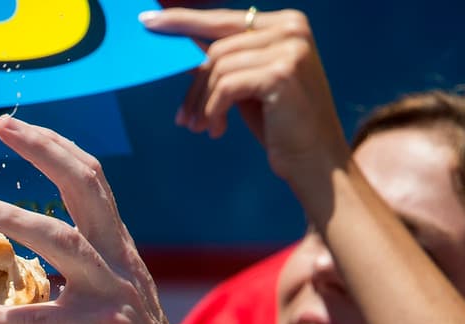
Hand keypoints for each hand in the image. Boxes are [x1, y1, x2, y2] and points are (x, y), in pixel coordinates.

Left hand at [0, 115, 196, 323]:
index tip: (16, 126)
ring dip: (16, 216)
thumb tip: (31, 267)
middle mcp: (120, 263)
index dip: (56, 148)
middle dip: (45, 149)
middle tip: (3, 125)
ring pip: (64, 240)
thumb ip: (78, 280)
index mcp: (119, 252)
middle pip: (87, 186)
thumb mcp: (108, 305)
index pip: (92, 182)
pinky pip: (39, 319)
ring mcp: (113, 296)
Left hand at [140, 5, 350, 192]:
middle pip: (216, 48)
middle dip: (194, 86)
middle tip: (184, 119)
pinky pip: (226, 86)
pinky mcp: (281, 73)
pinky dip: (214, 110)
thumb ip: (225, 62)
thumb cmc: (281, 126)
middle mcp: (292, 28)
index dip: (183, 21)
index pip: (223, 19)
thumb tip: (183, 46)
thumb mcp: (248, 86)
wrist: (316, 162)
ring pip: (218, 68)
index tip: (148, 22)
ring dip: (202, 103)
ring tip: (202, 128)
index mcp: (286, 24)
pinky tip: (218, 130)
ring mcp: (290, 48)